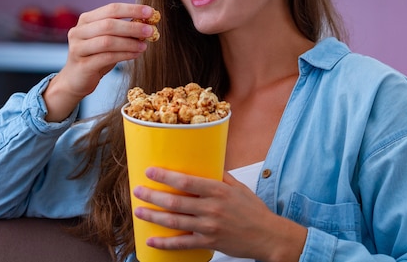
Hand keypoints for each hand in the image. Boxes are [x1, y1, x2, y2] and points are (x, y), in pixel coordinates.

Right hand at [43, 3, 155, 121]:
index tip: (150, 12)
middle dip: (132, 27)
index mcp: (86, 20)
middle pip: (109, 24)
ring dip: (130, 43)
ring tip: (144, 46)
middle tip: (151, 31)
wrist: (76, 80)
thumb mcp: (109, 40)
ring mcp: (78, 48)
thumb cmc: (96, 57)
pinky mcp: (82, 65)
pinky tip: (136, 55)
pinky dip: (124, 55)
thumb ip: (123, 31)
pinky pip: (107, 57)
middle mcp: (79, 31)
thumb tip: (148, 24)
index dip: (132, 9)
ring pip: (107, 41)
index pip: (111, 9)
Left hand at [133, 167, 306, 261]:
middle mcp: (212, 208)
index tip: (150, 171)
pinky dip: (165, 243)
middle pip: (175, 202)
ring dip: (153, 216)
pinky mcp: (209, 242)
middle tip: (137, 191)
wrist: (268, 235)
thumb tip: (205, 163)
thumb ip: (221, 176)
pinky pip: (182, 244)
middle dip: (153, 196)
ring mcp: (209, 226)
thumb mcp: (239, 187)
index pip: (186, 182)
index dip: (165, 177)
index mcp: (218, 190)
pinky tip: (151, 240)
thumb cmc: (254, 210)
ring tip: (139, 211)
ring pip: (174, 222)